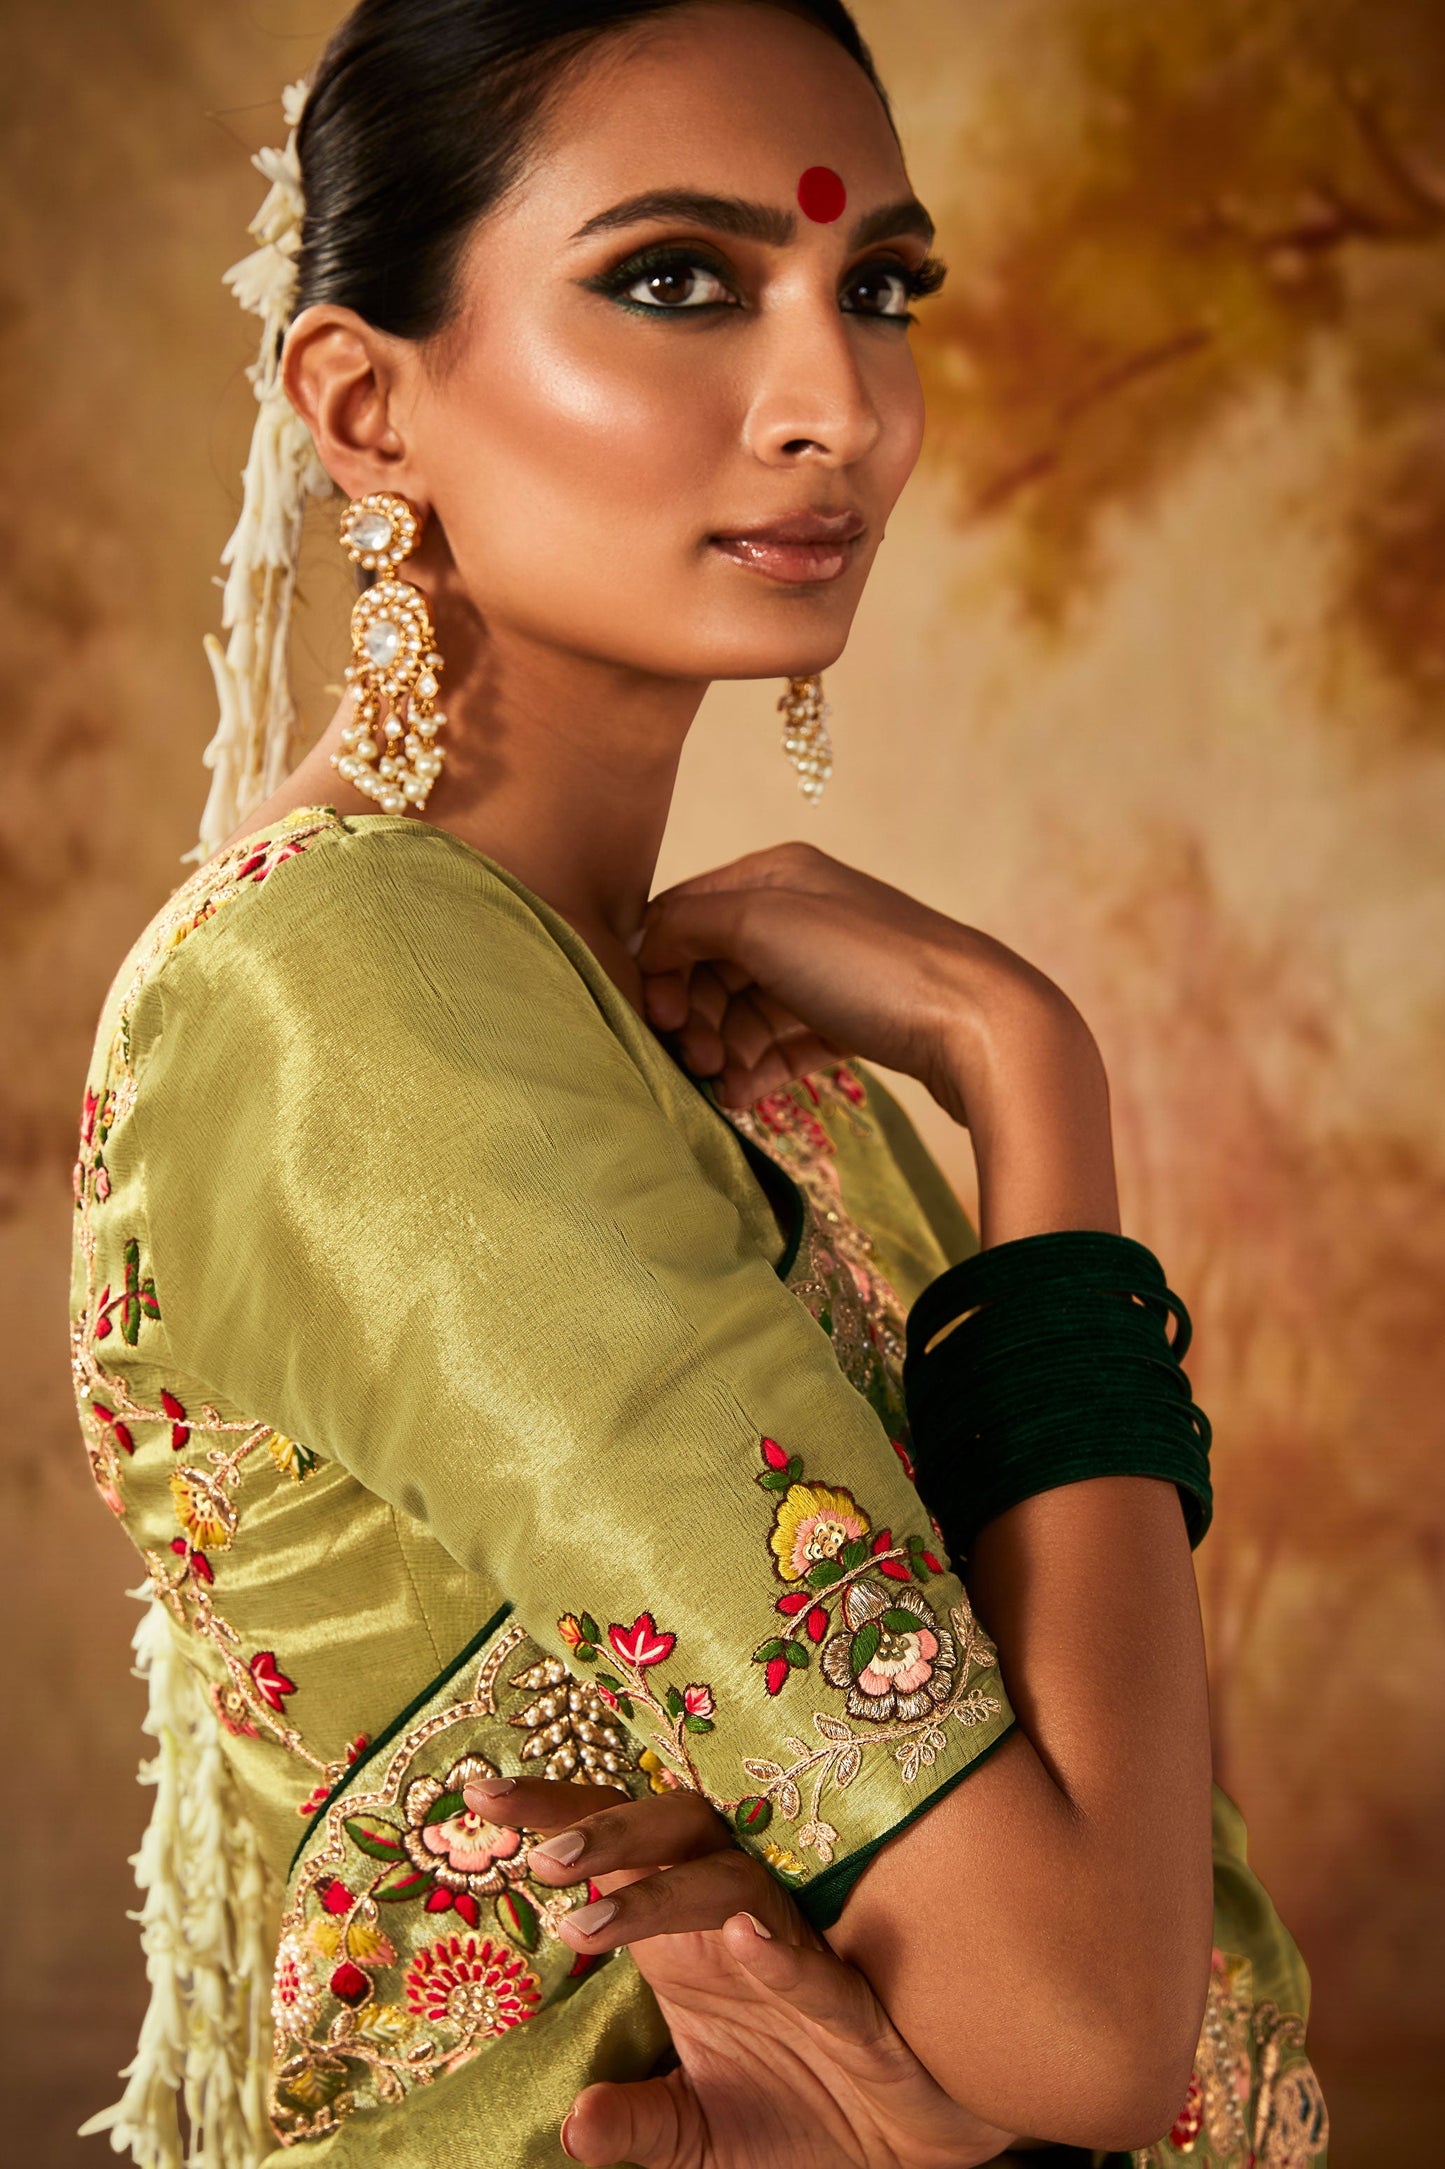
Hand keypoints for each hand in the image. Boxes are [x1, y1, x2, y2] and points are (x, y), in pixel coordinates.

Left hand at [464, 1772, 1017, 2168]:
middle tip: (537, 1855)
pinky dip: (778, 1951)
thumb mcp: (701, 2134)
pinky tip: (743, 1937)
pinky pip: (814, 1965)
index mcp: (687, 1935)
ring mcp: (793, 1952)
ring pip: (727, 1882)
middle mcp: (735, 1920)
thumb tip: (573, 2125)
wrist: (914, 2143)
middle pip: (668, 1834)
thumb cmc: (804, 2108)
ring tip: (590, 1920)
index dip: (553, 1815)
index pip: (615, 1855)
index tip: (477, 1793)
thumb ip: (640, 2123)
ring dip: (659, 1895)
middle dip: (602, 1831)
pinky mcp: (850, 2005)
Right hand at [636, 842, 1117, 1244]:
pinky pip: (785, 1043)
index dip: (659, 968)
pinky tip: (749, 1098)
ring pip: (746, 1011)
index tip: (660, 1020)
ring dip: (723, 1051)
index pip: (684, 914)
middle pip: (711, 966)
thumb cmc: (870, 966)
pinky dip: (760, 1069)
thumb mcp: (761, 923)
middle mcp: (802, 911)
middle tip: (695, 1062)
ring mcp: (832, 968)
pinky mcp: (855, 1019)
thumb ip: (686, 926)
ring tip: (726, 1088)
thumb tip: (647, 948)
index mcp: (777, 873)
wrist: (983, 1027)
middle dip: (692, 1017)